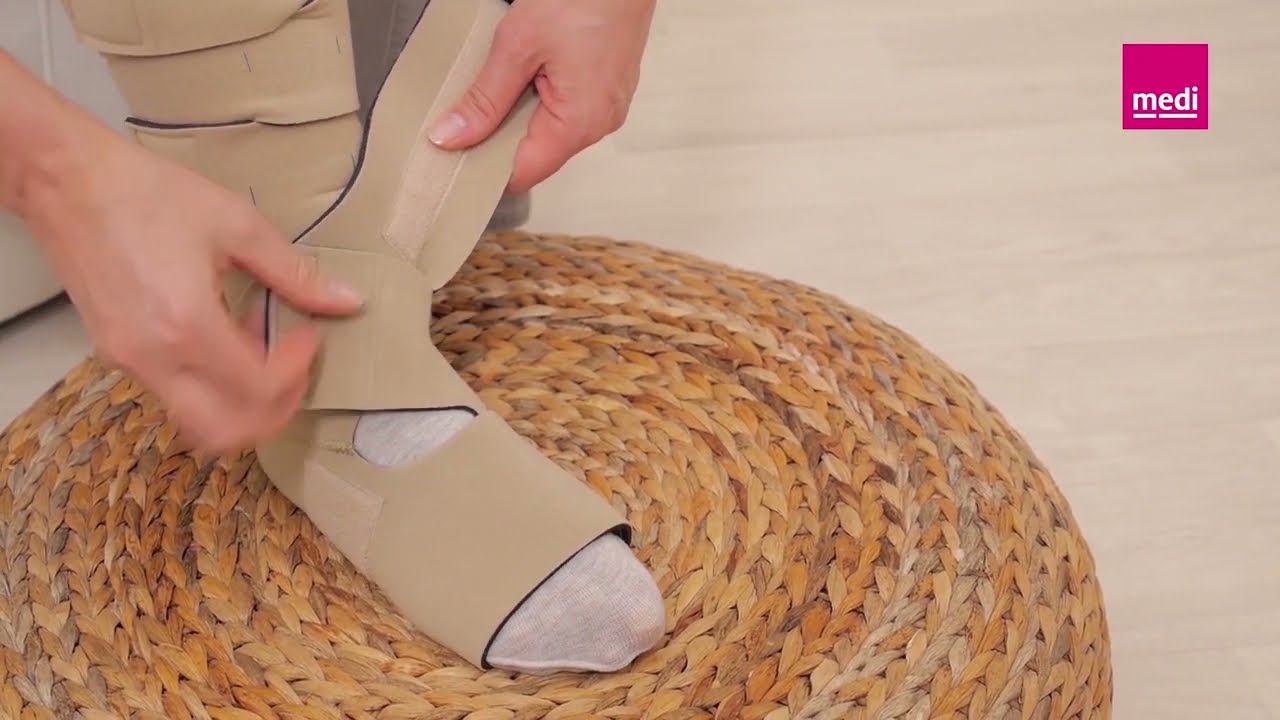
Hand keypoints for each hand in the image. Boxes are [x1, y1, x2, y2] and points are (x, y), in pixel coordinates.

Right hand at [21, 125, 363, 451]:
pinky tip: (225, 337)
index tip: (310, 336)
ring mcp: (130, 362)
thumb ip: (294, 272)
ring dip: (242, 402)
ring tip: (261, 350)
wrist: (68, 181)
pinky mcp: (116, 354)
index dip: (298, 373)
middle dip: (273, 412)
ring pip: (197, 421)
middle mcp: (154, 357)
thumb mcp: (236, 224)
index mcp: (187, 324)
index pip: (259, 390)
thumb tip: (346, 300)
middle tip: (296, 370)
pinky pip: (174, 393)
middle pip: (226, 431)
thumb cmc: (146, 193)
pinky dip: (211, 383)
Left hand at [427, 0, 655, 191]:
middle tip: (466, 113)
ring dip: (521, 114)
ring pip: (551, 131)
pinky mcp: (608, 89)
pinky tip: (528, 72)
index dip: (484, 169)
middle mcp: (600, 122)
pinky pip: (567, 110)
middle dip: (500, 139)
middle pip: (537, 155)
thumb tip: (452, 136)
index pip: (523, 174)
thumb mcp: (517, 45)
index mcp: (580, 122)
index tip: (452, 154)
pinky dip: (541, 99)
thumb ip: (483, 98)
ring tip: (502, 81)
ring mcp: (608, 106)